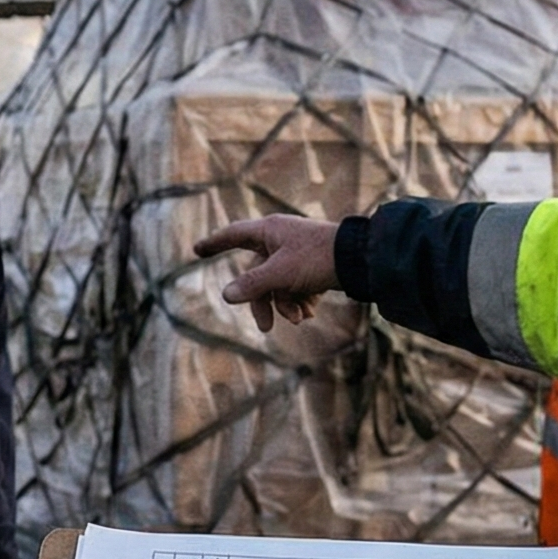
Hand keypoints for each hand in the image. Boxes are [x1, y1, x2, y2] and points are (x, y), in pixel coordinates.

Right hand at [193, 215, 340, 332]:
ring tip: (300, 318)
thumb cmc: (318, 258)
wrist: (360, 260)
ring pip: (278, 284)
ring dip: (286, 305)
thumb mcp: (281, 273)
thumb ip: (253, 284)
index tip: (197, 249)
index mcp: (269, 231)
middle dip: (264, 302)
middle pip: (258, 274)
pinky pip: (296, 286)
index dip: (215, 243)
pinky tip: (311, 312)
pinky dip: (300, 301)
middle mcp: (281, 239)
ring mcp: (297, 253)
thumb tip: (227, 295)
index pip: (233, 235)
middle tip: (266, 328)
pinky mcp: (312, 265)